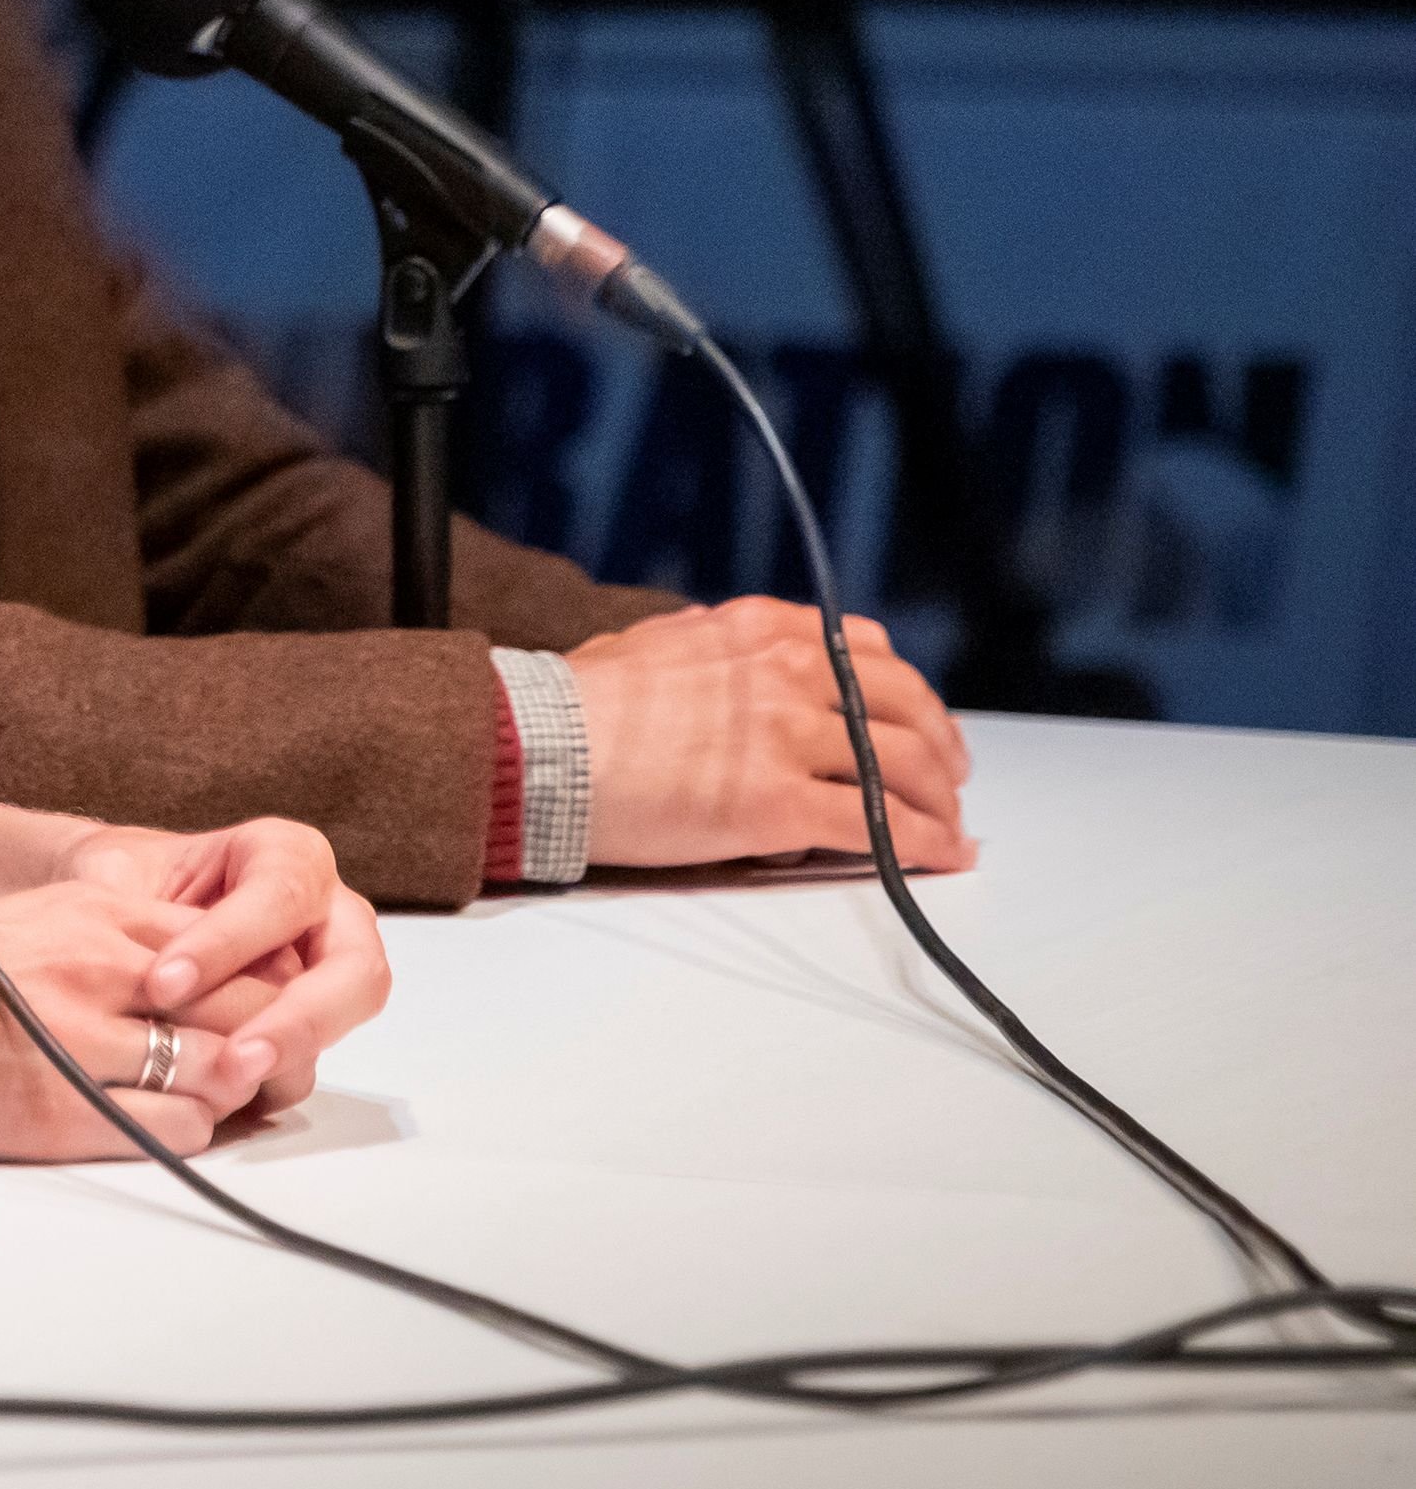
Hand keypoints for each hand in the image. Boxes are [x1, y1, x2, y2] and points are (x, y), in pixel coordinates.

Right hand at [0, 816, 385, 1161]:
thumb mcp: (2, 936)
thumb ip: (91, 957)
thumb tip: (163, 998)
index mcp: (83, 913)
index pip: (230, 946)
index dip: (258, 989)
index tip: (250, 1016)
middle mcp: (94, 968)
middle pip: (249, 1006)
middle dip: (268, 1045)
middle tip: (259, 1074)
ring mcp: (77, 1042)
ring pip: (226, 1072)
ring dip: (232, 1097)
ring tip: (213, 1108)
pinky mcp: (52, 1113)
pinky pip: (174, 1132)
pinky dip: (184, 1140)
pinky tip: (154, 1134)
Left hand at [64, 816, 389, 1107]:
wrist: (120, 907)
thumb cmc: (125, 881)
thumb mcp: (117, 874)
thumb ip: (124, 901)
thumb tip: (122, 949)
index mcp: (286, 856)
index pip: (280, 895)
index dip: (228, 942)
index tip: (164, 984)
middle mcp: (327, 913)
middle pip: (352, 967)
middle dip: (296, 1017)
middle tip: (232, 1059)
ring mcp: (329, 973)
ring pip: (346, 1018)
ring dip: (293, 1056)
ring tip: (227, 1083)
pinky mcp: (310, 1026)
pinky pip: (311, 1057)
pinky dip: (273, 1082)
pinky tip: (221, 1099)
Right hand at [566, 598, 973, 873]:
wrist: (537, 747)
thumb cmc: (573, 706)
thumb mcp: (658, 645)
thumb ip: (717, 654)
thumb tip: (734, 677)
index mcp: (760, 631)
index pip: (865, 649)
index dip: (903, 692)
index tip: (912, 718)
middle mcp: (789, 672)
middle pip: (904, 706)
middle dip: (941, 747)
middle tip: (951, 780)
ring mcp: (789, 737)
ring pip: (907, 767)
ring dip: (941, 801)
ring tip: (948, 827)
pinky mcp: (781, 803)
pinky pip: (879, 826)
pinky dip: (923, 845)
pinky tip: (938, 857)